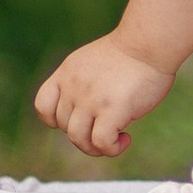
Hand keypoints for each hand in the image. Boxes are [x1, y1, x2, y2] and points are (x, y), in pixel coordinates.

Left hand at [34, 31, 174, 156]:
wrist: (149, 43)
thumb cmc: (130, 54)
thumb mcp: (93, 62)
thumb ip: (82, 83)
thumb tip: (86, 114)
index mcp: (67, 73)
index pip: (43, 106)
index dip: (56, 120)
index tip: (80, 118)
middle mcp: (73, 86)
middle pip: (64, 127)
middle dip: (85, 134)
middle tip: (108, 128)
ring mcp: (90, 98)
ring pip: (78, 139)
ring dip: (96, 148)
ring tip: (116, 139)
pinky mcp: (111, 109)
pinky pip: (101, 142)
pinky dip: (112, 149)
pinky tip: (126, 138)